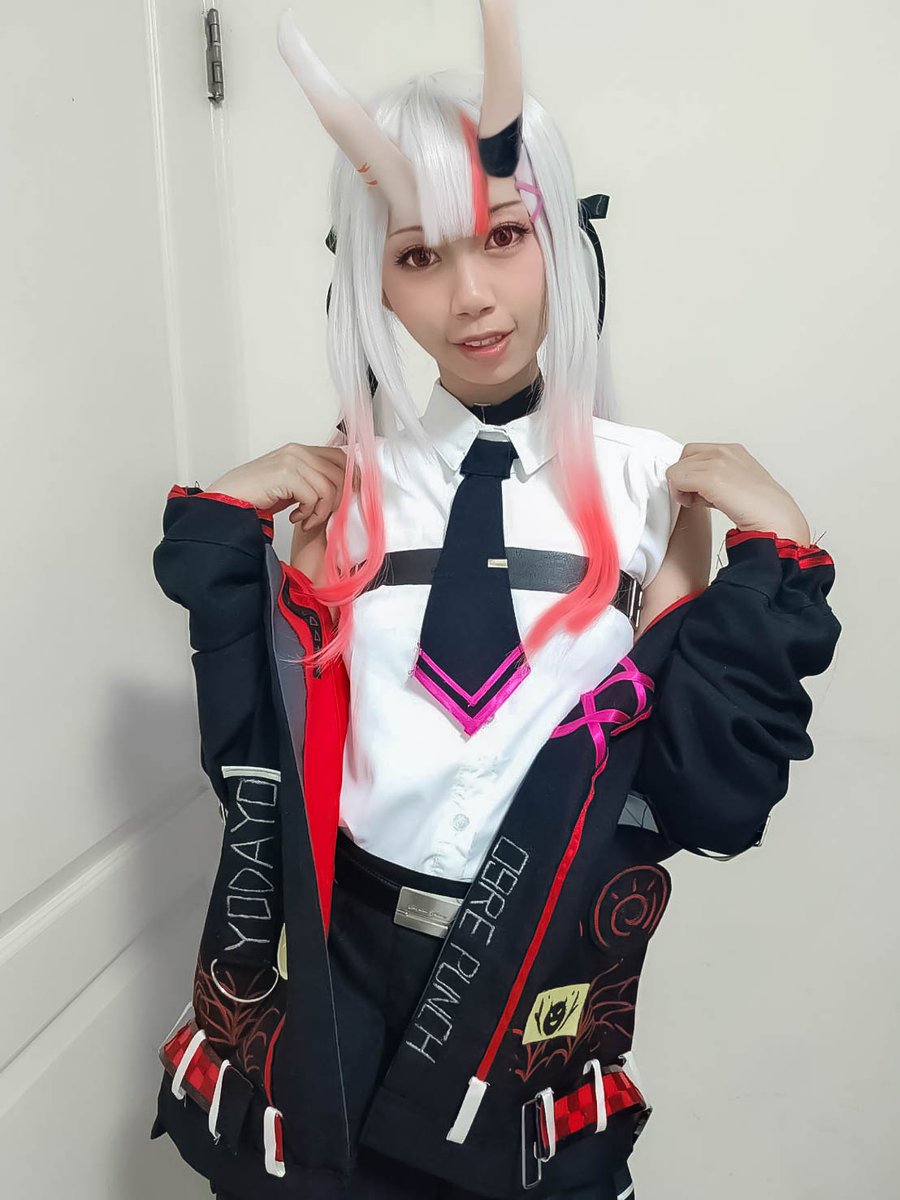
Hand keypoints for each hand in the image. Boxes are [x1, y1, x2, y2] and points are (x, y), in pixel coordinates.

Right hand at [207, 443, 359, 530]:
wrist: (227, 500)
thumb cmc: (256, 496)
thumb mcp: (290, 485)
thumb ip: (312, 481)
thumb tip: (343, 490)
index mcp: (299, 450)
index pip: (340, 456)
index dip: (352, 476)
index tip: (353, 495)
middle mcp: (297, 451)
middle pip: (339, 472)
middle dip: (337, 499)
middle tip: (321, 515)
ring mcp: (291, 461)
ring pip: (329, 487)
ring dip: (320, 511)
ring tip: (305, 519)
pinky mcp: (285, 474)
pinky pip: (315, 497)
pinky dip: (309, 514)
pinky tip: (295, 518)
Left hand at [665, 442, 811, 544]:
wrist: (776, 521)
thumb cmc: (761, 510)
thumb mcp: (736, 486)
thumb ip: (716, 480)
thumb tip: (693, 488)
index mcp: (733, 451)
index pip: (694, 453)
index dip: (693, 474)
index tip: (702, 492)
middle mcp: (724, 452)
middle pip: (683, 457)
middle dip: (685, 477)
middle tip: (697, 497)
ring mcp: (718, 462)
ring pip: (677, 468)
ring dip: (682, 487)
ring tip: (700, 502)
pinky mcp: (711, 477)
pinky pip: (675, 478)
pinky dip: (679, 494)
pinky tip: (695, 504)